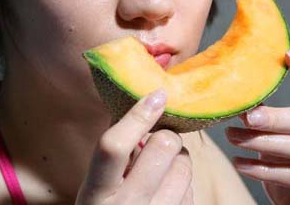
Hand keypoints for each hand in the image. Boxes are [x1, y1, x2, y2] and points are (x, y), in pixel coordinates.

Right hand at [76, 88, 193, 204]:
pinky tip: (168, 195)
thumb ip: (114, 155)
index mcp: (96, 194)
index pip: (114, 146)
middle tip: (158, 142)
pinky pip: (193, 191)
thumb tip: (139, 107)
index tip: (157, 95)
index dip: (137, 116)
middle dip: (165, 138)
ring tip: (161, 173)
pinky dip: (184, 186)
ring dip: (178, 163)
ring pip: (186, 167)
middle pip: (163, 147)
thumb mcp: (96, 188)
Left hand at [225, 50, 289, 204]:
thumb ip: (266, 118)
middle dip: (274, 118)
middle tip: (245, 115)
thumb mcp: (277, 137)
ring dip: (262, 143)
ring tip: (233, 138)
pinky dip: (264, 170)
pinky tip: (241, 164)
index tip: (287, 57)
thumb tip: (238, 98)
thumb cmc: (287, 166)